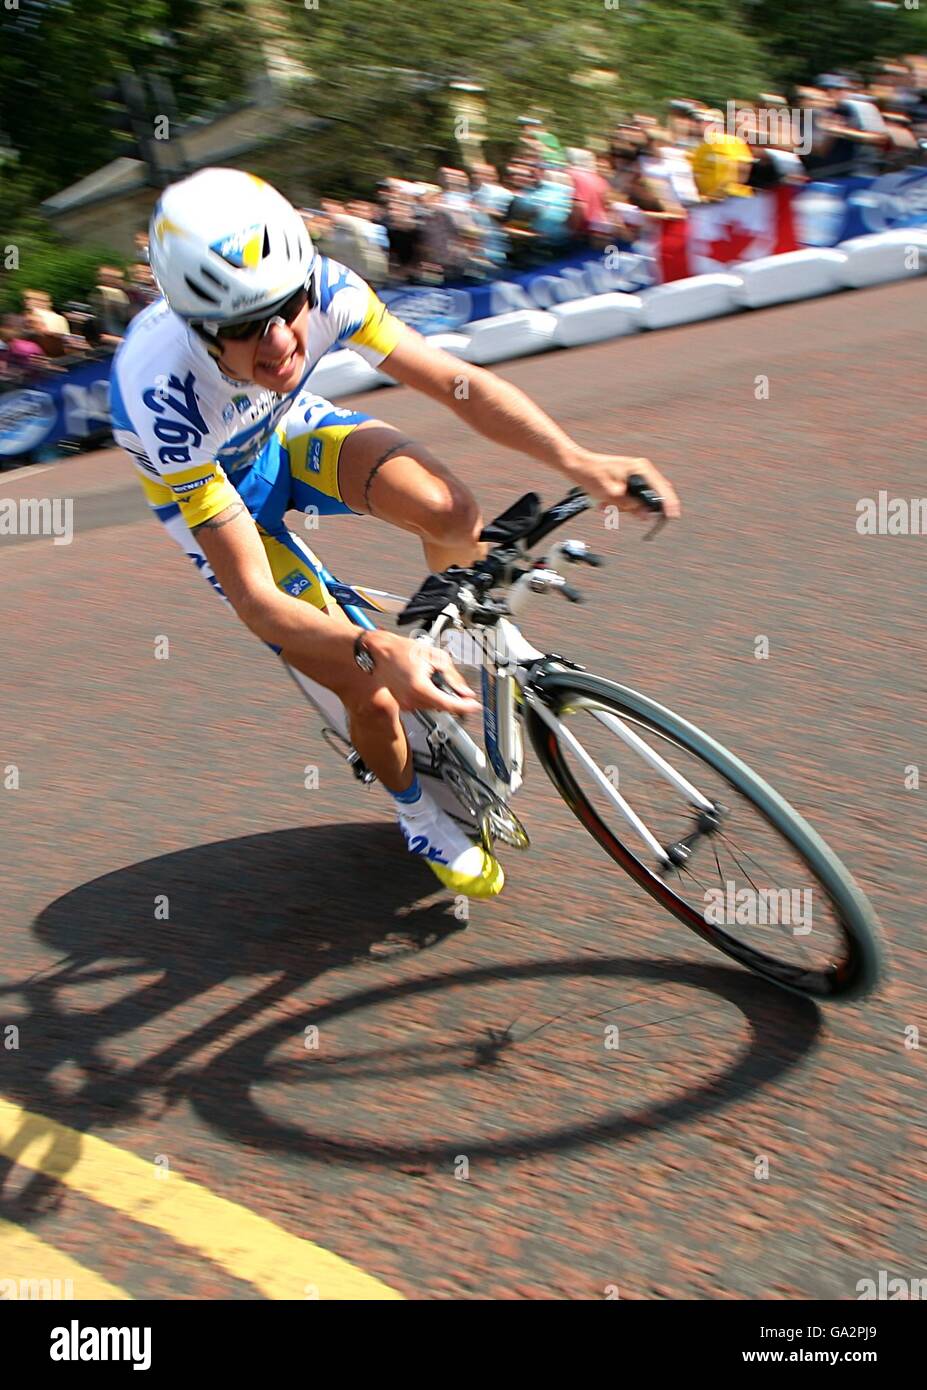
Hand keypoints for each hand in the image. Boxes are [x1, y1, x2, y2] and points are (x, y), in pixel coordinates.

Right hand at [365, 630, 480, 715]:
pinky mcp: (404, 705)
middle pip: (442, 707)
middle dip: (454, 699)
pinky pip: (424, 704)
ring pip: (434, 707)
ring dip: (441, 697)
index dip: (465, 707)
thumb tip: (464, 690)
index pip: (448, 704)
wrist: (381, 653)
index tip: (475, 706)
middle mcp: (412, 699)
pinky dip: (430, 697)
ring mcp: (407, 704)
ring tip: (436, 679)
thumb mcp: (435, 656)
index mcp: (420, 687)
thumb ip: (453, 675)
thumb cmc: (403, 650)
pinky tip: (426, 683)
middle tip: (461, 690)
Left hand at [565, 450, 680, 519]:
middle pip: (653, 495)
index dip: (669, 504)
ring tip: (606, 504)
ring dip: (624, 507)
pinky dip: (619, 504)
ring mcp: (635, 475)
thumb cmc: (592, 476)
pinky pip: (630, 498)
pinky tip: (604, 502)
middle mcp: (642, 470)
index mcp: (641, 470)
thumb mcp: (612, 495)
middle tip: (619, 509)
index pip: (662, 489)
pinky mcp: (628, 480)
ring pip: (640, 499)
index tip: (673, 516)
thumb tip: (646, 516)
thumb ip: (630, 506)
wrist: (578, 466)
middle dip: (638, 508)